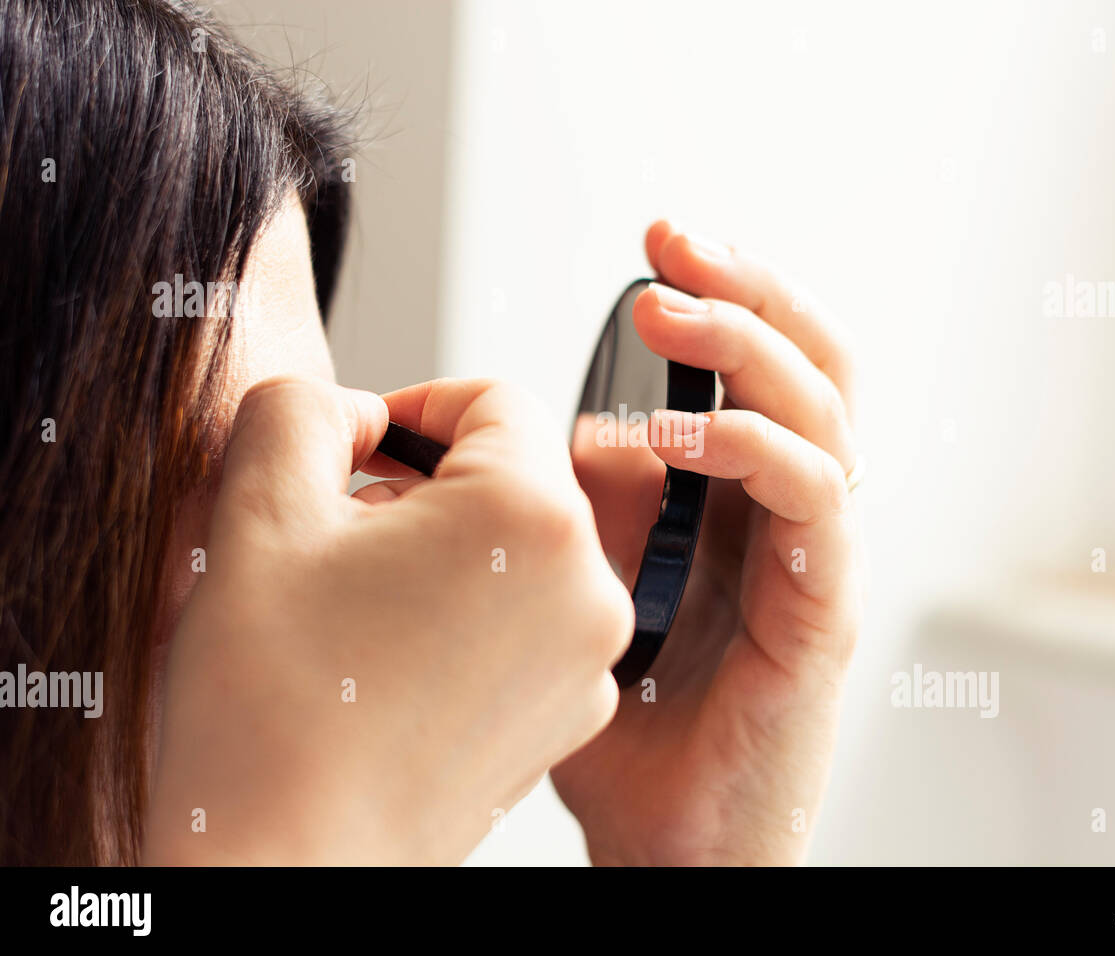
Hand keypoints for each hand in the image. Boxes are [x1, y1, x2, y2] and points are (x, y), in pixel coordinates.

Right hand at [146, 376, 632, 864]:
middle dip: (430, 482)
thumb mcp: (256, 511)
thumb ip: (304, 411)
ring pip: (524, 548)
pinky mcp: (572, 712)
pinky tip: (399, 653)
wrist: (293, 865)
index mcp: (531, 517)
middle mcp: (589, 585)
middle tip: (347, 530)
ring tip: (368, 601)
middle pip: (516, 475)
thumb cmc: (276, 715)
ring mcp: (589, 658)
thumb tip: (355, 411)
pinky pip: (534, 619)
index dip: (415, 404)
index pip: (495, 399)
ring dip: (451, 548)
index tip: (362, 446)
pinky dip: (476, 613)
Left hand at [552, 221, 861, 865]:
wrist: (671, 844)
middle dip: (749, 289)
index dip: (726, 295)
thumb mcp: (587, 588)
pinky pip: (811, 501)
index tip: (660, 245)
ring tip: (667, 315)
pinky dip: (747, 450)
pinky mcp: (822, 611)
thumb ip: (596, 509)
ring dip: (747, 348)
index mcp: (742, 504)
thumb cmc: (628, 731)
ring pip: (824, 413)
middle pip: (813, 363)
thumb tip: (583, 429)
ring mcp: (815, 559)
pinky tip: (672, 438)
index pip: (763, 368)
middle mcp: (792, 518)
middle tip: (676, 241)